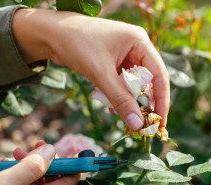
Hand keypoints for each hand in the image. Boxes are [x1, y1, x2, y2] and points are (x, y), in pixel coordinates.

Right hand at [0, 144, 78, 184]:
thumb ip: (31, 167)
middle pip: (51, 180)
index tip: (77, 148)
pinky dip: (15, 171)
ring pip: (34, 179)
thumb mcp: (2, 183)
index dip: (73, 167)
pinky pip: (19, 183)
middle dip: (46, 161)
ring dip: (28, 163)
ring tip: (14, 153)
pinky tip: (4, 164)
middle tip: (37, 143)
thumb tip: (53, 151)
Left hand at [12, 9, 169, 128]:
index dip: (161, 100)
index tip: (160, 122)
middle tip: (142, 125)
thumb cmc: (76, 44)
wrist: (50, 34)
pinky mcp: (113, 62)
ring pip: (134, 84)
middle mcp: (136, 46)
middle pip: (148, 81)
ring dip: (129, 101)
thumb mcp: (100, 74)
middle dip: (144, 103)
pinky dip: (118, 96)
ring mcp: (124, 54)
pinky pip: (122, 83)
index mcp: (139, 41)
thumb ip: (120, 99)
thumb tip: (137, 124)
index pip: (159, 75)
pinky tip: (111, 106)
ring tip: (124, 117)